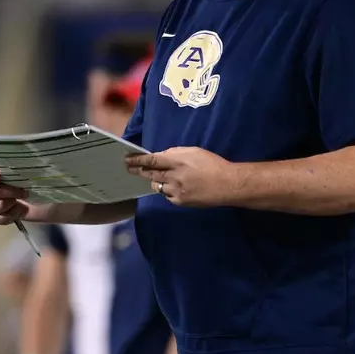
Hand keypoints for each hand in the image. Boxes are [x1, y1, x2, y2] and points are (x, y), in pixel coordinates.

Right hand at [0, 168, 29, 224]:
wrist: (16, 201)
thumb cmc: (9, 185)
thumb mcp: (7, 175)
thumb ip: (5, 172)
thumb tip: (9, 171)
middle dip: (11, 192)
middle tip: (24, 191)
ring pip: (1, 205)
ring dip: (13, 202)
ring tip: (18, 199)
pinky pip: (4, 217)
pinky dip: (14, 212)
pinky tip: (17, 208)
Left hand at [125, 148, 240, 206]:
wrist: (227, 185)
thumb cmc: (213, 165)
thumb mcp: (194, 152)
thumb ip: (176, 153)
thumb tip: (163, 156)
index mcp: (178, 161)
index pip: (152, 160)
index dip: (138, 160)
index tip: (128, 159)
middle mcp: (174, 176)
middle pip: (151, 174)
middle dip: (139, 171)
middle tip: (129, 169)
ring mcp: (176, 190)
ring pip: (158, 186)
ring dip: (157, 181)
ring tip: (161, 178)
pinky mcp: (180, 201)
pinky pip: (167, 196)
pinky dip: (168, 191)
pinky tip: (176, 188)